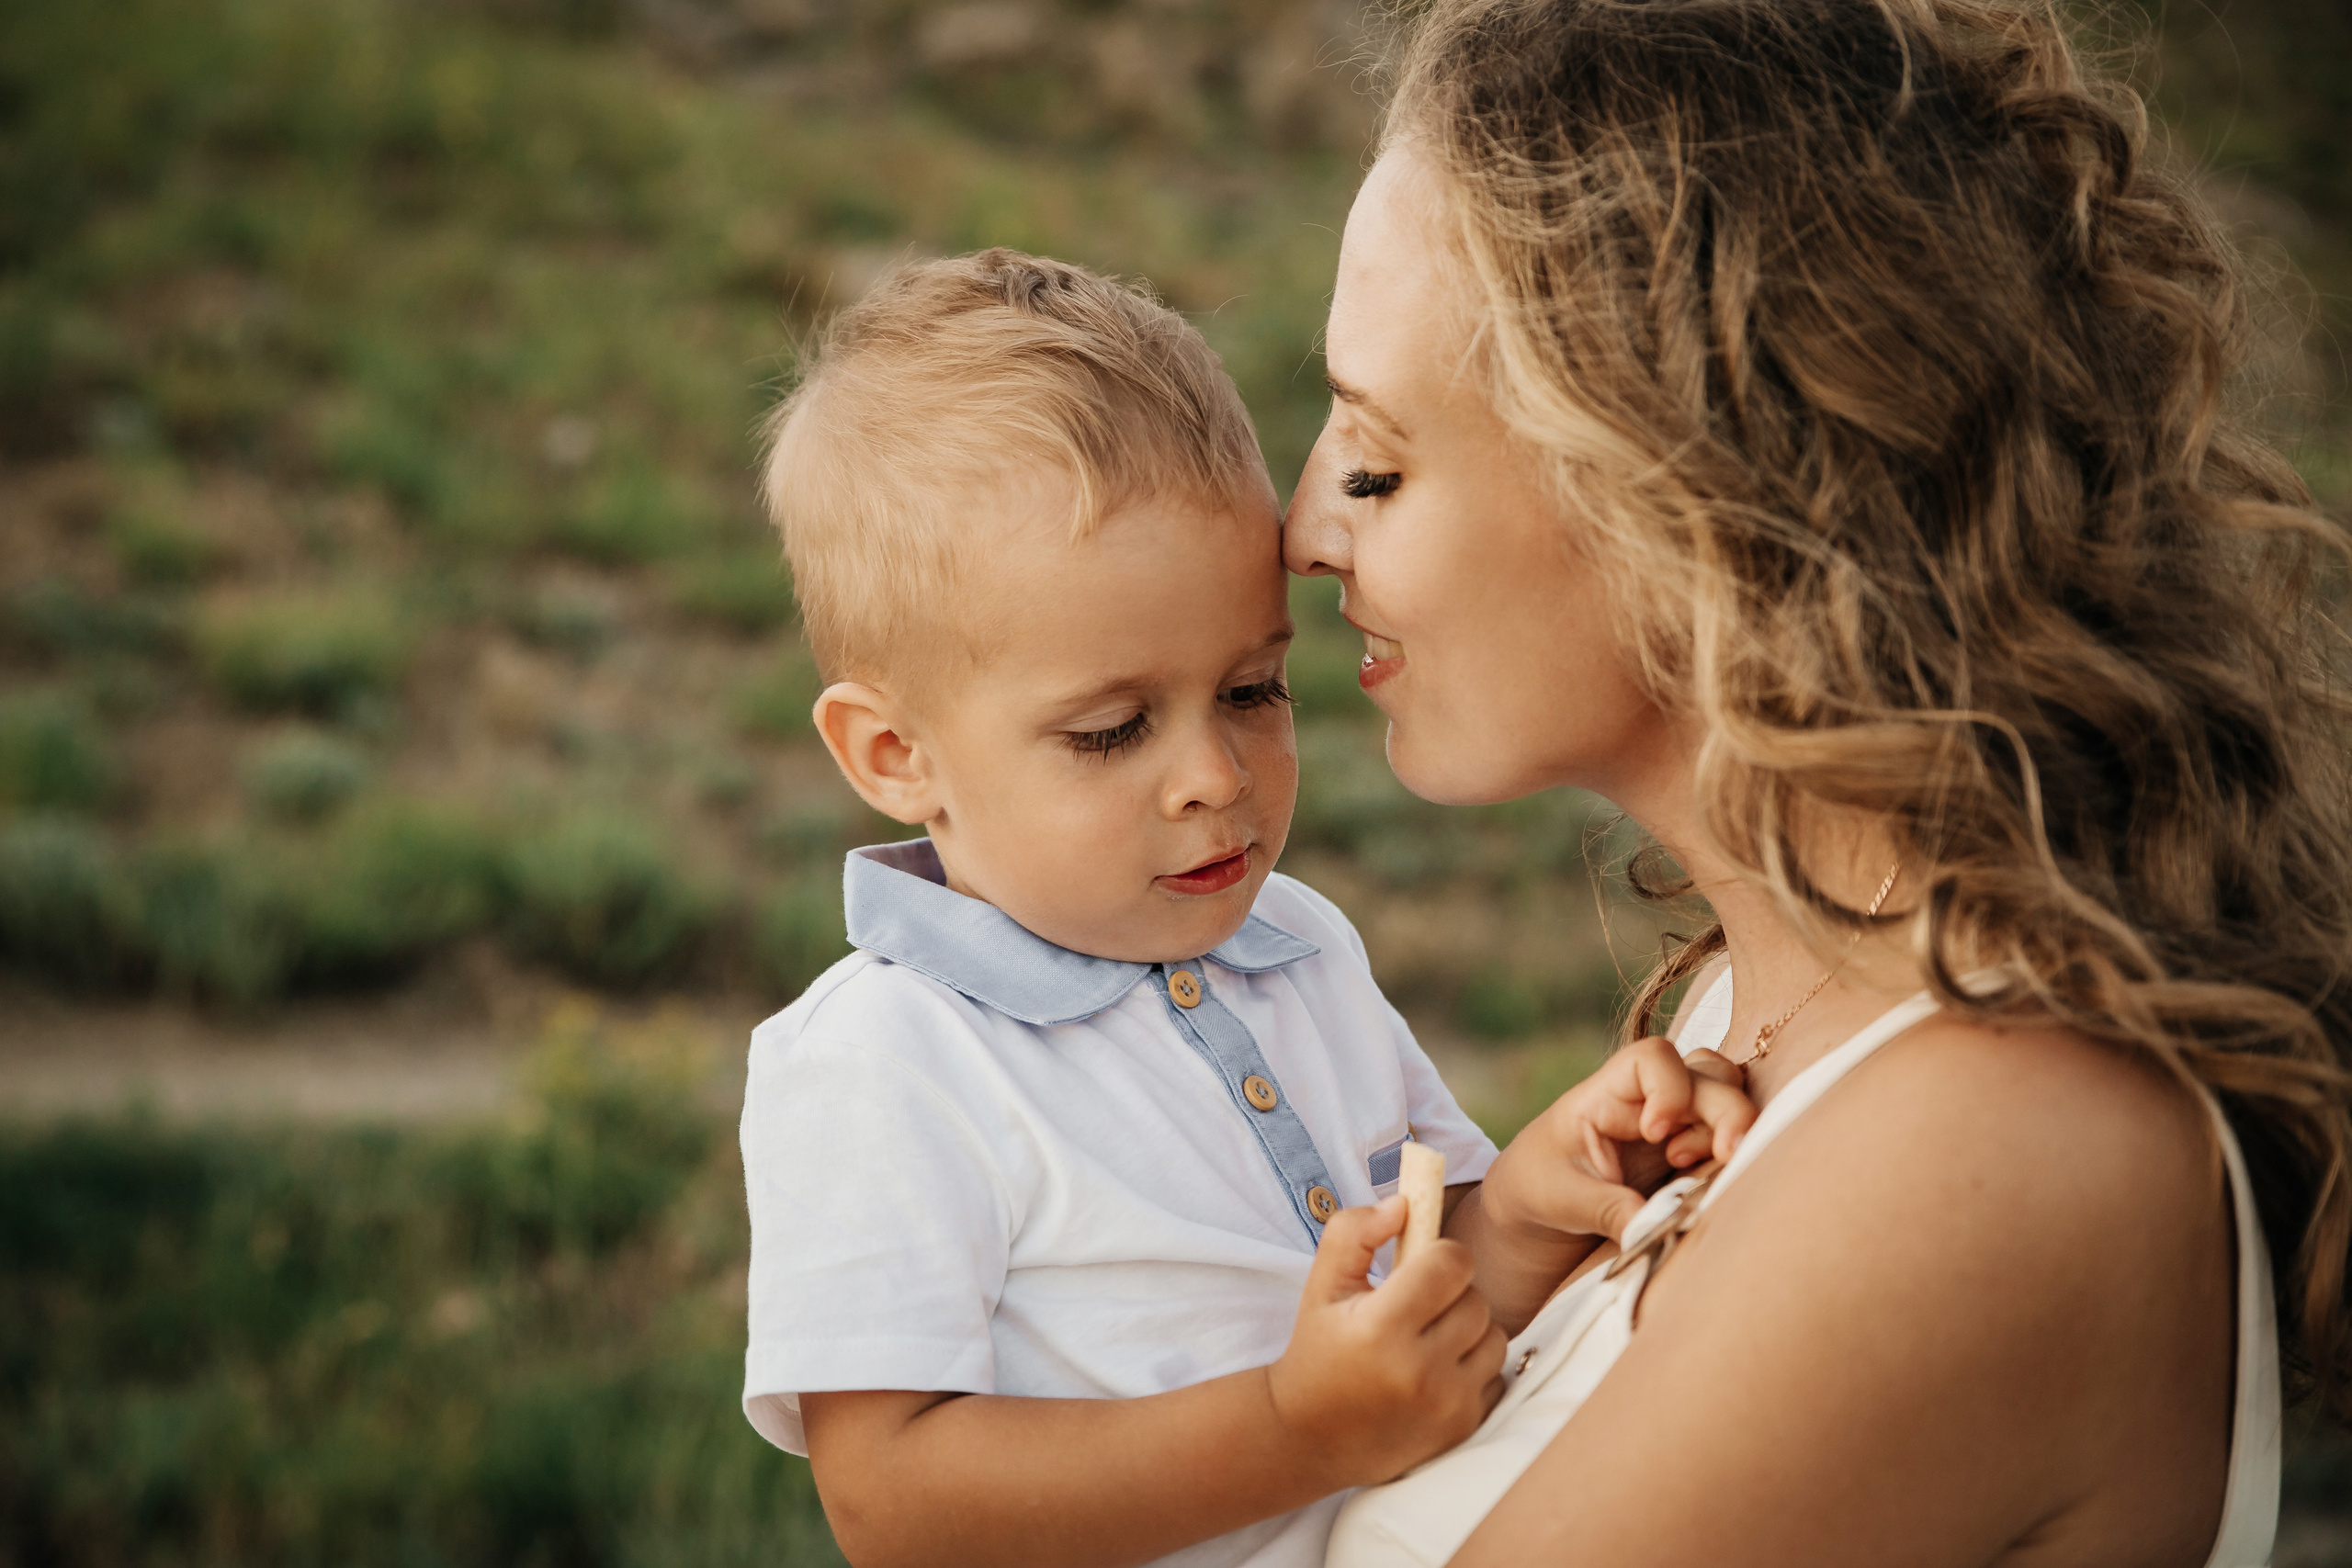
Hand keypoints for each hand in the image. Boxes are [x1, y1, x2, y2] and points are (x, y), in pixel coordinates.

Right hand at [1267, 1197, 1507, 1485]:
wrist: (1311, 1437)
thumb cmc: (1319, 1350)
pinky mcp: (1465, 1428)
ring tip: (1429, 1337)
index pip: (1450, 1264)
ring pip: (1495, 1336)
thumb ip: (1354, 1232)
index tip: (1423, 1263)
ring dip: (1469, 1329)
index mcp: (1380, 1328)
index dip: (1442, 1253)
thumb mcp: (1322, 1285)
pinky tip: (1437, 1371)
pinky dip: (1474, 1367)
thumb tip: (1403, 1204)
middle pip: (1476, 1299)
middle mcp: (1419, 1371)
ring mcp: (1447, 1405)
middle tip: (1419, 1305)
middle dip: (1453, 1293)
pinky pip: (1497, 1375)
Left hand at [1482, 1037, 1757, 1250]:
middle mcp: (1649, 1097)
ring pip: (1730, 1094)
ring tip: (1687, 1167)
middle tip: (1723, 1156)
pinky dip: (1731, 1154)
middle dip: (1728, 1113)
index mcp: (1607, 1094)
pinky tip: (1700, 1182)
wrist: (1540, 1202)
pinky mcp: (1695, 1148)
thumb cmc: (1542, 1185)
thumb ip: (1607, 1211)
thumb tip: (1651, 1231)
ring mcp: (1678, 1120)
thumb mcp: (1562, 1199)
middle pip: (1710, 1075)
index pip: (1653, 1058)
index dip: (1669, 1089)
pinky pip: (1732, 1136)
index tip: (1656, 1133)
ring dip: (1731, 1128)